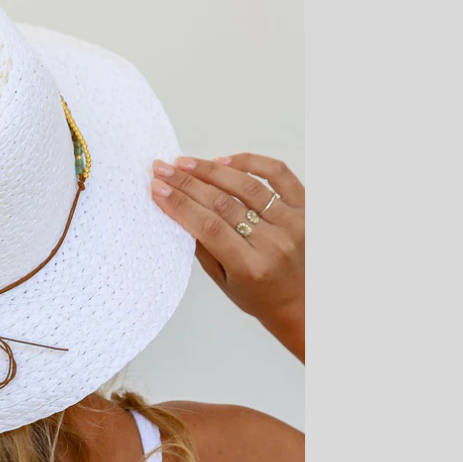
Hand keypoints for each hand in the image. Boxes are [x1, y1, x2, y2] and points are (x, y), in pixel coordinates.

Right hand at [150, 153, 303, 361]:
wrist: (300, 301)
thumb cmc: (258, 294)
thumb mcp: (223, 280)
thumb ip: (203, 246)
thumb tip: (177, 209)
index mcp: (251, 266)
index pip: (208, 227)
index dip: (180, 204)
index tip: (157, 188)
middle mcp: (275, 242)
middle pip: (223, 203)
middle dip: (187, 183)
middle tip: (163, 170)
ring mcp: (293, 222)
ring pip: (247, 185)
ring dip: (211, 170)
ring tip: (186, 163)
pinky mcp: (305, 207)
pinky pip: (278, 174)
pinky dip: (250, 162)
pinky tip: (225, 160)